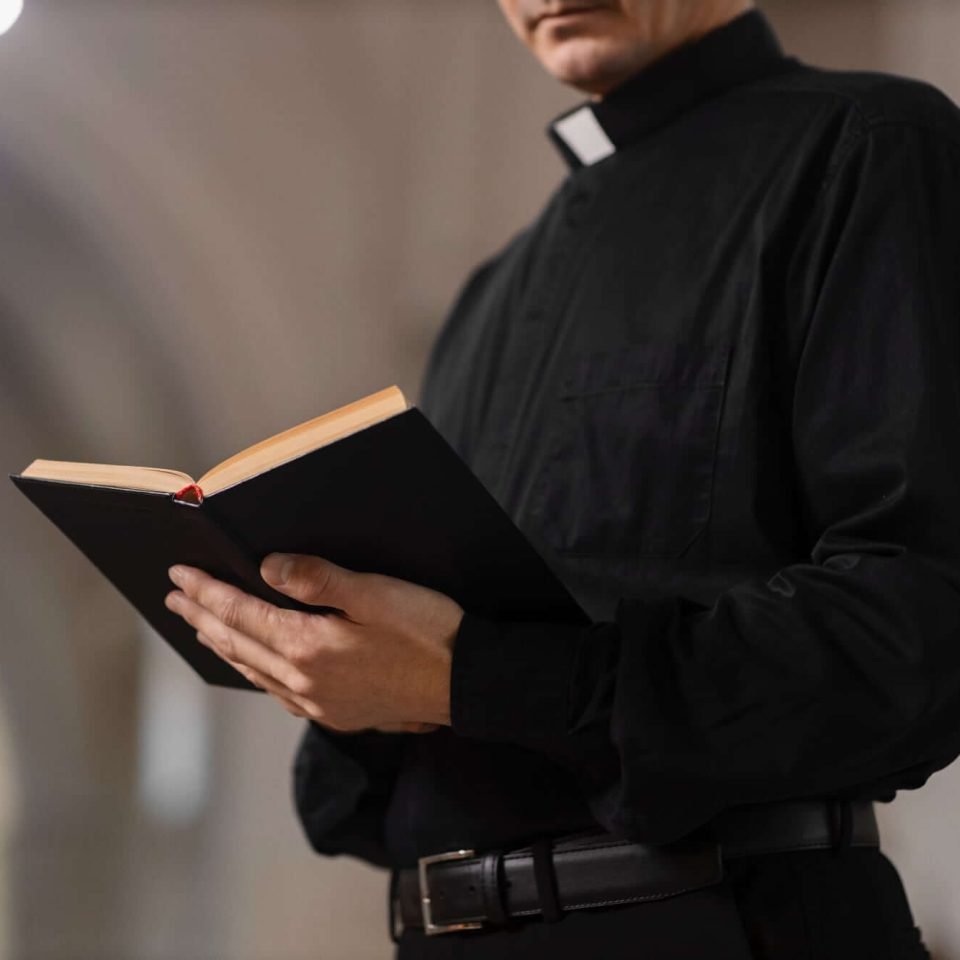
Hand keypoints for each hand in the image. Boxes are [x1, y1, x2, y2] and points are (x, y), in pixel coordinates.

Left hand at [163, 554, 462, 732]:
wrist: (468, 683)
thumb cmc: (428, 631)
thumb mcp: (376, 593)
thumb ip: (318, 580)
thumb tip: (266, 568)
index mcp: (310, 647)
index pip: (242, 614)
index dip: (208, 592)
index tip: (179, 576)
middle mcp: (305, 682)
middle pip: (238, 644)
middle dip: (202, 617)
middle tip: (174, 599)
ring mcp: (319, 703)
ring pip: (254, 670)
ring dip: (223, 645)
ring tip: (200, 628)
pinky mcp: (338, 714)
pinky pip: (278, 692)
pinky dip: (254, 671)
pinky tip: (255, 666)